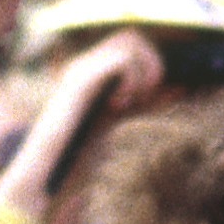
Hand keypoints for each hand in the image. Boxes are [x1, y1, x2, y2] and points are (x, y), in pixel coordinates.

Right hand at [0, 32, 164, 223]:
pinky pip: (121, 59)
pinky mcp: (79, 82)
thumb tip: (180, 85)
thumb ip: (144, 104)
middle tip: (148, 99)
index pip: (132, 50)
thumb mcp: (118, 129)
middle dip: (153, 64)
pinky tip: (121, 104)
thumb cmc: (74, 168)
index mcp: (91, 80)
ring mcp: (79, 73)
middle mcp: (83, 69)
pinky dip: (132, 78)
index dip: (155, 66)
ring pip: (130, 40)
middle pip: (133, 37)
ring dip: (145, 69)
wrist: (43, 186)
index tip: (166, 95)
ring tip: (133, 102)